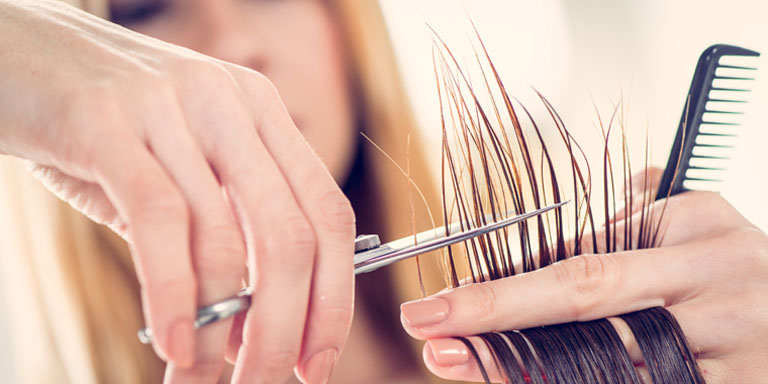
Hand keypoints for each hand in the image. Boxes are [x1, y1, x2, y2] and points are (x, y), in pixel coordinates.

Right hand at [0, 1, 354, 382]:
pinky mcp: (106, 121)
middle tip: (266, 380)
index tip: (316, 359)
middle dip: (286, 326)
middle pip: (291, 235)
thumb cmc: (102, 121)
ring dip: (220, 327)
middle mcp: (230, 105)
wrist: (15, 50)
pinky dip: (173, 294)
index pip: (327, 214)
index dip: (332, 295)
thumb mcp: (179, 165)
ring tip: (201, 374)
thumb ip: (216, 230)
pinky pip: (159, 222)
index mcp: (260, 114)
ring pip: (225, 238)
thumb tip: (245, 324)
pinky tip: (172, 341)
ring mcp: (172, 108)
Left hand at [401, 187, 767, 382]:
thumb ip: (622, 226)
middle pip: (585, 296)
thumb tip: (534, 248)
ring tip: (462, 363)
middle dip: (497, 313)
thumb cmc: (735, 269)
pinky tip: (530, 380)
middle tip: (429, 327)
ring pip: (609, 360)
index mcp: (693, 225)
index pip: (581, 255)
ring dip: (526, 366)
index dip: (507, 286)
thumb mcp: (691, 228)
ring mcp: (734, 340)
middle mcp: (714, 276)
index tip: (447, 302)